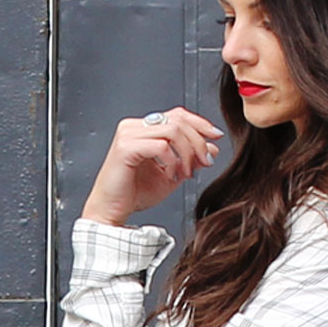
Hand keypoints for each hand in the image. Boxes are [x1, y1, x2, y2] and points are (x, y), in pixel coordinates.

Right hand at [79, 108, 223, 226]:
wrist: (111, 211)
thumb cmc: (133, 194)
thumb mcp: (172, 174)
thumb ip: (190, 159)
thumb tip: (212, 148)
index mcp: (143, 128)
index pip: (177, 115)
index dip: (200, 123)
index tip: (216, 137)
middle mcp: (134, 126)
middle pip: (178, 120)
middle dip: (198, 141)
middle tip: (206, 160)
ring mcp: (128, 134)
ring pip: (172, 131)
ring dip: (187, 153)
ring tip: (186, 173)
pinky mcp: (126, 147)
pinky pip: (161, 146)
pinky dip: (172, 162)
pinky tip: (171, 176)